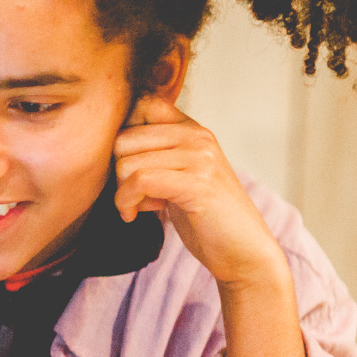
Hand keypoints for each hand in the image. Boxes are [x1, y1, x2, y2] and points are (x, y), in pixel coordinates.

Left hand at [113, 95, 283, 288]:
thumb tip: (113, 142)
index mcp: (193, 130)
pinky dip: (126, 202)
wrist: (243, 252)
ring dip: (122, 192)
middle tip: (132, 195)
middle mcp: (198, 136)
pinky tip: (134, 216)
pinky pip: (139, 181)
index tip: (131, 168)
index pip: (143, 104)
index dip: (124, 137)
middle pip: (124, 138)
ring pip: (127, 162)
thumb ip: (155, 155)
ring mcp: (200, 157)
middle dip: (117, 171)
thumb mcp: (179, 176)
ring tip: (138, 207)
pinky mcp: (198, 183)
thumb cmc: (205, 218)